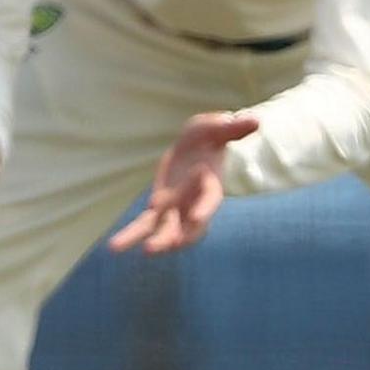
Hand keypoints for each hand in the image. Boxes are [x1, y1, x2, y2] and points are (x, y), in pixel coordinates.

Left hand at [108, 111, 260, 256]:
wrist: (198, 149)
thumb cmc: (210, 137)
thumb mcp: (218, 127)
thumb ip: (233, 128)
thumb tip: (256, 120)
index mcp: (210, 186)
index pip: (210, 200)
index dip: (204, 209)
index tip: (196, 218)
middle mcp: (195, 204)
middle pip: (187, 228)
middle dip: (172, 238)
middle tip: (153, 248)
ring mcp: (177, 210)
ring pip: (163, 232)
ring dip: (148, 242)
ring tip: (118, 248)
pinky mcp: (159, 209)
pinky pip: (144, 225)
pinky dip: (130, 237)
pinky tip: (113, 248)